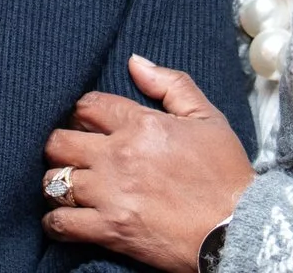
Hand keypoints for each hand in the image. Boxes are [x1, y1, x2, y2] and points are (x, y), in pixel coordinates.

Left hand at [43, 56, 254, 272]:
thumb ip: (171, 84)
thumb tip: (134, 62)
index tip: (88, 125)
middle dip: (60, 145)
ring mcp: (110, 194)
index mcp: (141, 125)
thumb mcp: (207, 119)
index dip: (83, 113)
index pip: (87, 105)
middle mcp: (118, 156)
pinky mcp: (110, 230)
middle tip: (71, 154)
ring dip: (56, 182)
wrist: (239, 228)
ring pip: (53, 181)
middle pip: (58, 141)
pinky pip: (61, 223)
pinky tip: (63, 218)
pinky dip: (55, 222)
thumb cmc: (226, 174)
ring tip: (67, 186)